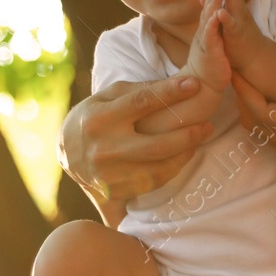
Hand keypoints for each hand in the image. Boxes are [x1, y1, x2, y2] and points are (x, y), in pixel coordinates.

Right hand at [60, 75, 213, 202]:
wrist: (67, 153)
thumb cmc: (95, 116)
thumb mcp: (107, 96)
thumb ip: (137, 91)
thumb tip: (176, 85)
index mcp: (99, 118)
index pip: (140, 103)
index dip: (170, 93)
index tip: (194, 84)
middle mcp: (104, 148)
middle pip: (156, 144)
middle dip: (187, 134)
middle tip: (207, 124)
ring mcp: (110, 174)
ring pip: (159, 166)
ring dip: (186, 151)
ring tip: (201, 135)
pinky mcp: (117, 191)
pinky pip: (155, 180)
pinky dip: (175, 166)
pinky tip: (186, 153)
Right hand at [184, 0, 231, 92]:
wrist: (203, 84)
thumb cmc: (209, 60)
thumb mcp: (210, 37)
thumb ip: (209, 20)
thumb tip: (209, 4)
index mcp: (208, 25)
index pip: (212, 2)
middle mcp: (205, 29)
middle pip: (210, 4)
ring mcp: (206, 40)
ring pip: (209, 17)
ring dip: (214, 2)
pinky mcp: (210, 51)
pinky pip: (211, 36)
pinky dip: (213, 25)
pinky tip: (217, 15)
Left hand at [206, 0, 274, 65]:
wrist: (253, 56)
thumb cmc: (237, 37)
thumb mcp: (225, 18)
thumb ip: (217, 5)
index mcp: (235, 4)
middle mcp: (239, 8)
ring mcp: (239, 19)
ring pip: (233, 0)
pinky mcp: (237, 33)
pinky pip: (232, 24)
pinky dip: (226, 17)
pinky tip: (219, 11)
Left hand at [231, 31, 275, 179]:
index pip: (264, 113)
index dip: (246, 92)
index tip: (236, 70)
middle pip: (257, 125)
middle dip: (243, 99)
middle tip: (235, 73)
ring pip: (262, 134)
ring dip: (251, 110)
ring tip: (245, 84)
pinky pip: (272, 140)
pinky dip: (263, 121)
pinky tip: (263, 101)